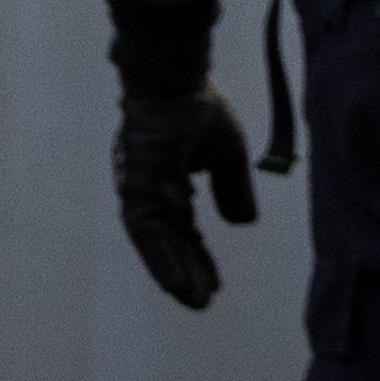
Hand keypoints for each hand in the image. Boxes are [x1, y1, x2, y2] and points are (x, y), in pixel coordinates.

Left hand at [113, 81, 261, 311]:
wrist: (176, 77)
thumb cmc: (196, 106)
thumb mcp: (227, 154)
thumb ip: (233, 188)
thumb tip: (242, 224)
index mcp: (169, 183)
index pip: (183, 230)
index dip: (197, 258)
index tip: (213, 286)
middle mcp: (151, 190)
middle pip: (169, 241)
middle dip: (186, 272)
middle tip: (201, 302)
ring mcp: (141, 188)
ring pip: (155, 242)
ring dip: (173, 272)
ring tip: (191, 300)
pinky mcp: (137, 185)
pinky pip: (146, 230)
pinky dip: (160, 258)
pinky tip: (173, 281)